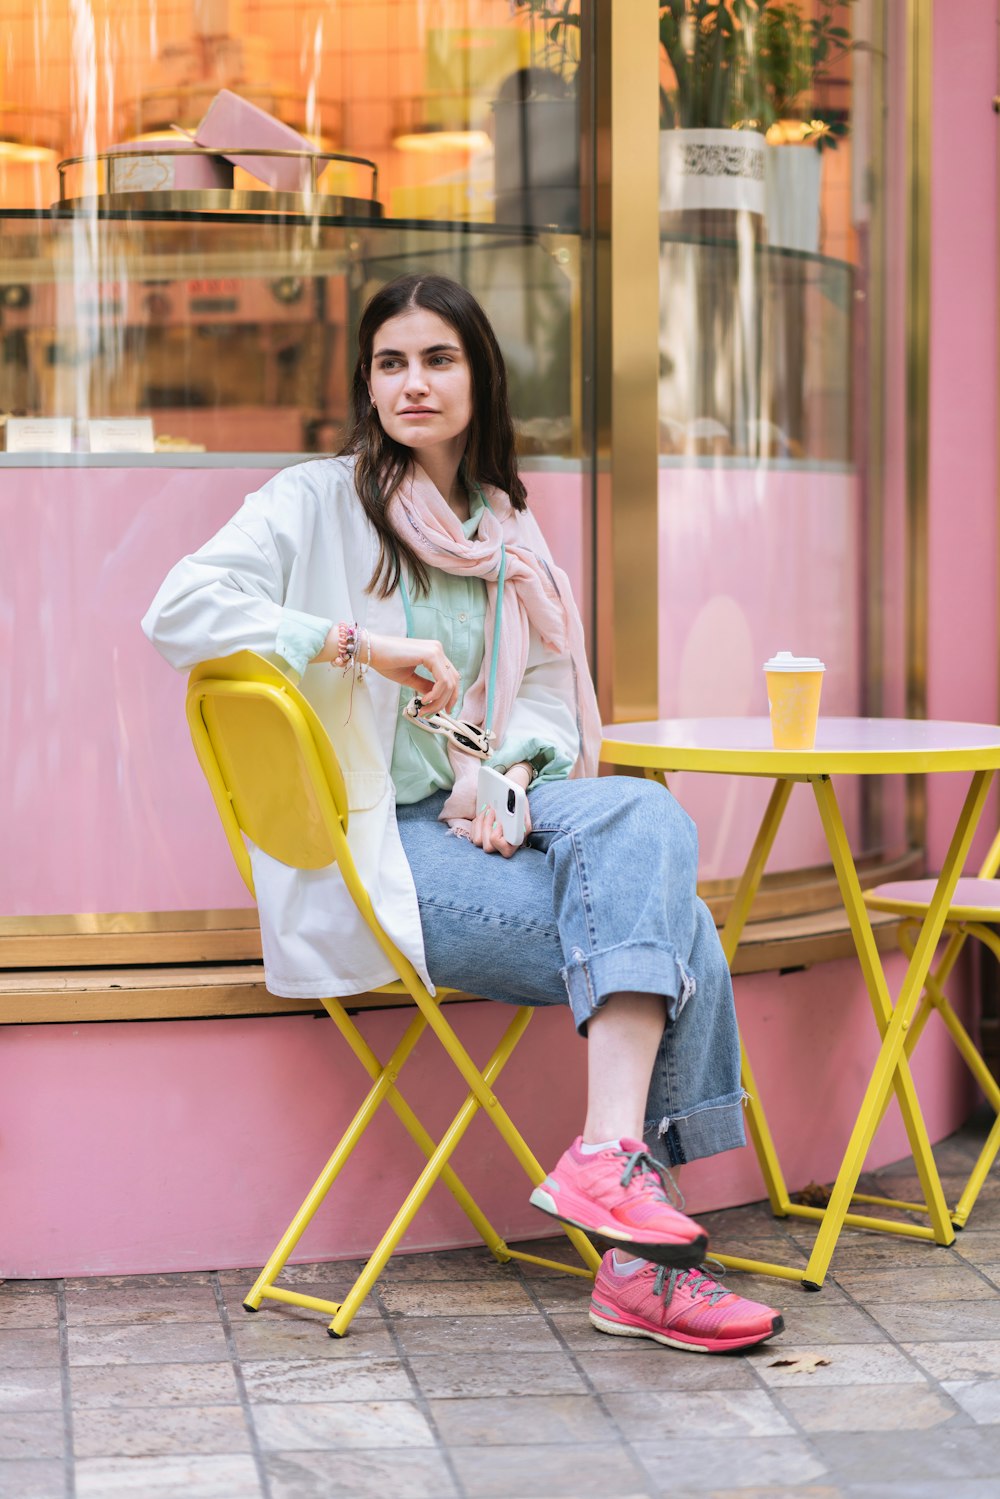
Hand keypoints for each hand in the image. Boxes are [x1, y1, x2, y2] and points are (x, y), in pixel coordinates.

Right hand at [319, 627, 459, 716]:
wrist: (371, 650)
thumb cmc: (386, 662)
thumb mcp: (409, 678)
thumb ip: (425, 686)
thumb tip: (435, 699)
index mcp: (433, 653)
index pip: (451, 677)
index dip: (450, 696)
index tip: (443, 710)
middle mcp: (437, 649)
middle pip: (454, 681)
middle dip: (445, 701)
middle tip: (433, 713)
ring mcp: (436, 650)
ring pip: (449, 683)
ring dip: (438, 701)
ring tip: (424, 709)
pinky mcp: (431, 654)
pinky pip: (442, 681)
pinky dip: (435, 694)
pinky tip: (424, 700)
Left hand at [471, 764, 533, 858]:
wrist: (510, 796)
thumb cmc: (518, 801)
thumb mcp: (523, 807)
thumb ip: (520, 814)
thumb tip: (514, 817)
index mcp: (516, 841)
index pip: (506, 851)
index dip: (498, 838)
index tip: (499, 823)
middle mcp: (503, 845)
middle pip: (488, 847)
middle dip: (487, 827)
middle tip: (492, 811)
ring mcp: (491, 842)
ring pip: (478, 841)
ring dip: (481, 823)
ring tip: (488, 809)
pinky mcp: (481, 837)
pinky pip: (473, 835)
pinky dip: (476, 823)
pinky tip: (483, 812)